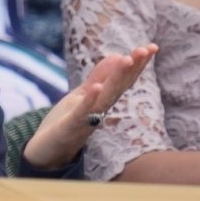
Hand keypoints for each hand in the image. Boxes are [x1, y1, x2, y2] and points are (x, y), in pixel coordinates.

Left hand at [21, 44, 157, 170]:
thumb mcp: (83, 94)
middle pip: (119, 87)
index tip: (152, 47)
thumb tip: (119, 55)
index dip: (138, 64)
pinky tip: (97, 87)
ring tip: (127, 59)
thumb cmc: (66, 122)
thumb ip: (100, 77)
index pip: (124, 80)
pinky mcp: (70, 127)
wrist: (46, 153)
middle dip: (133, 68)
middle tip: (146, 49)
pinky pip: (82, 113)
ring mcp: (86, 119)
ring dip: (116, 79)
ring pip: (105, 98)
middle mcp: (100, 110)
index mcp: (103, 101)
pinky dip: (90, 101)